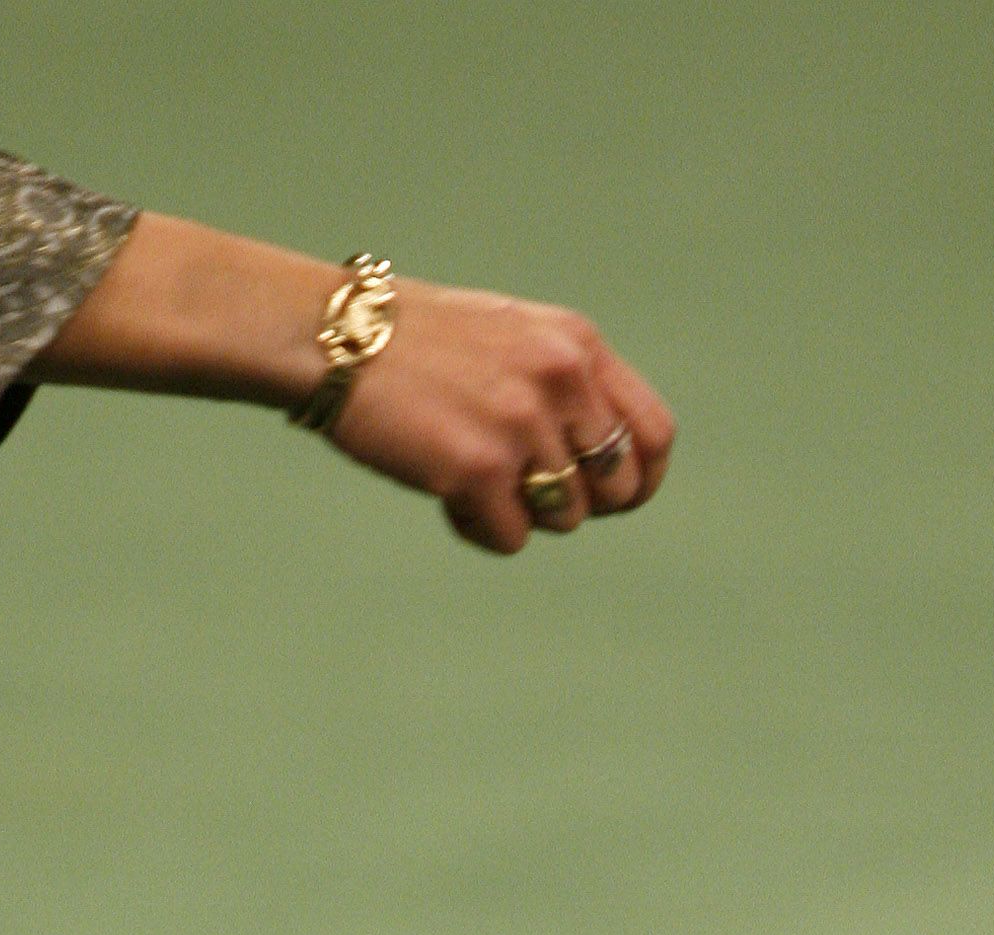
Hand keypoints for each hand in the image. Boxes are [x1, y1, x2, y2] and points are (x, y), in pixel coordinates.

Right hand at [331, 277, 675, 552]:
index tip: (616, 499)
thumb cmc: (419, 345)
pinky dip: (480, 529)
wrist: (339, 338)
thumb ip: (567, 386)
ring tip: (471, 478)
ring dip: (520, 513)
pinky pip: (511, 538)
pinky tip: (446, 494)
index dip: (641, 481)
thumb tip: (607, 464)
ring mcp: (522, 423)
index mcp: (577, 344)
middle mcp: (561, 379)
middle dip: (578, 505)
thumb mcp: (515, 339)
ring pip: (563, 518)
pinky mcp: (479, 468)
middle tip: (527, 493)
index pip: (654, 433)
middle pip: (615, 489)